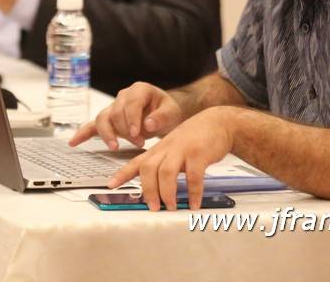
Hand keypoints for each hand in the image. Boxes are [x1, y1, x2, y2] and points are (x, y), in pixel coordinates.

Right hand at [69, 82, 182, 149]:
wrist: (163, 114)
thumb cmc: (167, 111)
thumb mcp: (171, 112)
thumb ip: (162, 117)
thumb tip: (148, 124)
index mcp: (139, 90)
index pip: (131, 103)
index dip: (132, 119)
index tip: (136, 134)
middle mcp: (123, 96)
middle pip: (116, 113)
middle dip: (125, 130)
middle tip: (139, 142)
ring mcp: (113, 107)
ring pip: (102, 119)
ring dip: (107, 134)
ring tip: (115, 146)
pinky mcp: (108, 119)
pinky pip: (92, 125)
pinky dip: (83, 133)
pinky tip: (73, 143)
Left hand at [107, 107, 234, 210]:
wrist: (219, 122)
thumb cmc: (195, 138)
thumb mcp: (174, 147)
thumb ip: (163, 164)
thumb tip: (155, 189)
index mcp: (159, 149)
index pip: (137, 162)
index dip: (122, 174)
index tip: (111, 185)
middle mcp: (168, 148)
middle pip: (149, 169)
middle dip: (148, 190)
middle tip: (153, 207)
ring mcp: (183, 150)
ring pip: (166, 172)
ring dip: (166, 193)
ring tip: (170, 207)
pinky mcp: (199, 154)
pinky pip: (194, 177)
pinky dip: (193, 193)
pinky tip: (194, 203)